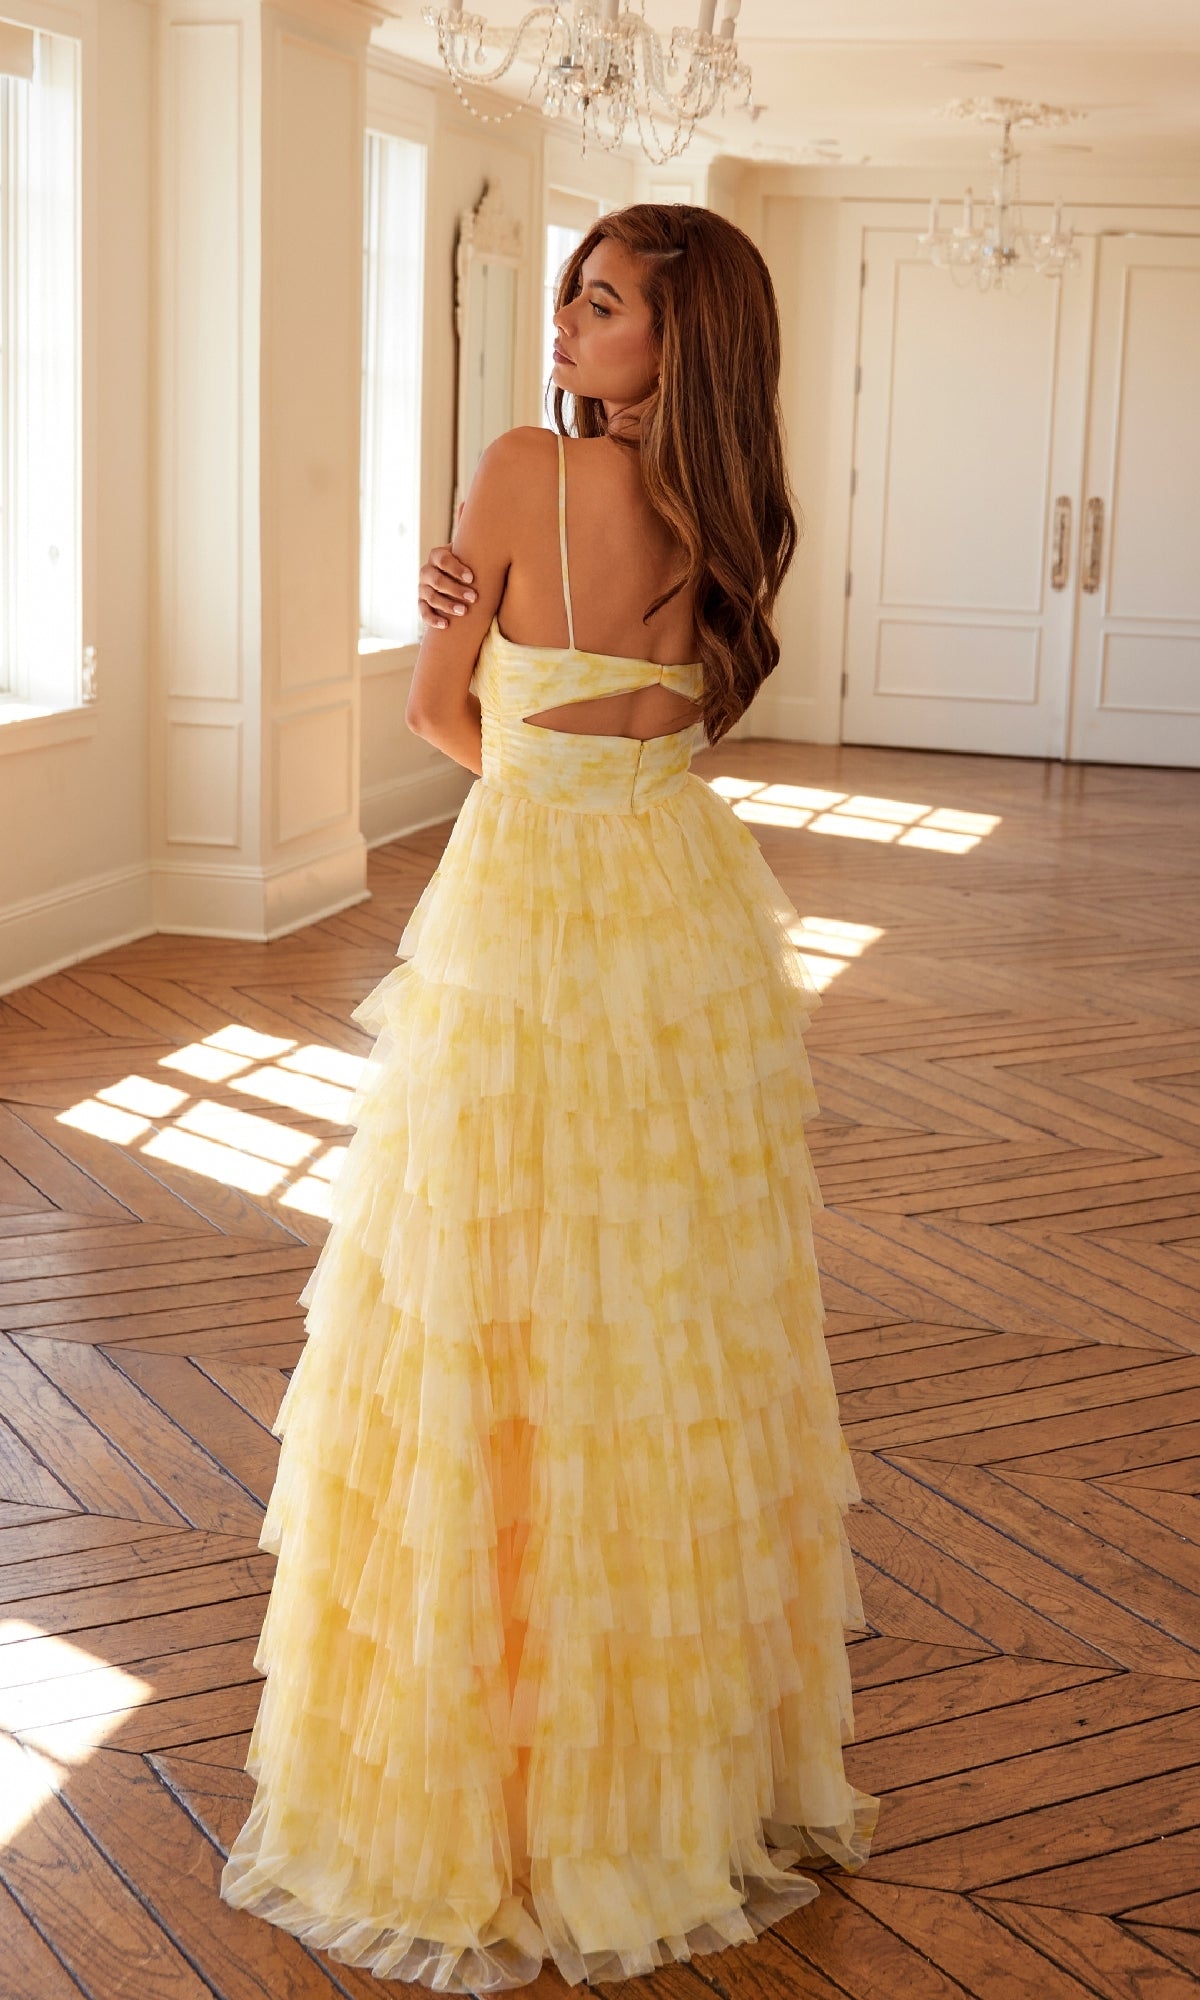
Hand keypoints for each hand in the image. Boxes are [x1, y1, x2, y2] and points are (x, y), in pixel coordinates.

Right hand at [418, 505, 476, 628]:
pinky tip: (446, 626)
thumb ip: (467, 528)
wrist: (457, 584)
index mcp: (438, 556)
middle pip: (435, 579)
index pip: (442, 559)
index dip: (455, 568)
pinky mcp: (422, 605)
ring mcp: (423, 589)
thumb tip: (467, 500)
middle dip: (454, 588)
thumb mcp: (469, 548)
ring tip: (463, 612)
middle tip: (473, 598)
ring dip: (446, 604)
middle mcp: (427, 571)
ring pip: (429, 596)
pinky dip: (433, 619)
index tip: (471, 577)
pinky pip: (423, 612)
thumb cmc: (467, 564)